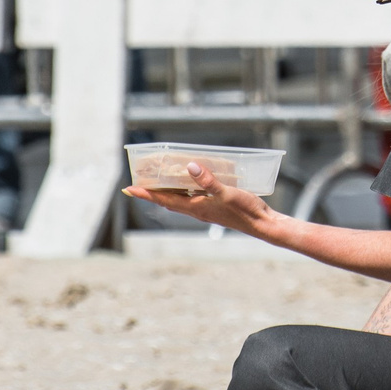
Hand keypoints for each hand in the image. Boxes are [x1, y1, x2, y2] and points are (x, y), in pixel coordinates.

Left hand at [122, 163, 283, 238]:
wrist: (261, 224)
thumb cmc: (244, 210)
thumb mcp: (226, 193)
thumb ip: (208, 180)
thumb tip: (189, 166)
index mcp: (195, 207)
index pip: (164, 200)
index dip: (146, 194)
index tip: (129, 188)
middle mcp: (197, 209)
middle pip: (167, 200)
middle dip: (152, 191)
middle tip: (138, 180)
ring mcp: (205, 208)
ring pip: (179, 199)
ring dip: (166, 190)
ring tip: (156, 179)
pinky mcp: (215, 205)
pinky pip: (192, 196)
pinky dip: (184, 188)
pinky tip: (188, 181)